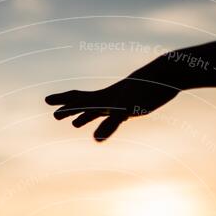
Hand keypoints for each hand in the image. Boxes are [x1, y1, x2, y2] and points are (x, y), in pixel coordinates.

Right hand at [45, 71, 179, 141]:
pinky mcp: (133, 105)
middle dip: (69, 110)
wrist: (168, 75)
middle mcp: (110, 99)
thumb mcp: (128, 111)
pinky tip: (109, 121)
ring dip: (85, 117)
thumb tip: (96, 140)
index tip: (47, 102)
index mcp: (104, 99)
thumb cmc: (148, 91)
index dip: (63, 103)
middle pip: (84, 104)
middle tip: (54, 115)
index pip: (78, 100)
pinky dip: (108, 119)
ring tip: (76, 125)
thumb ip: (111, 124)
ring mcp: (121, 102)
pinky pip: (115, 114)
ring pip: (98, 110)